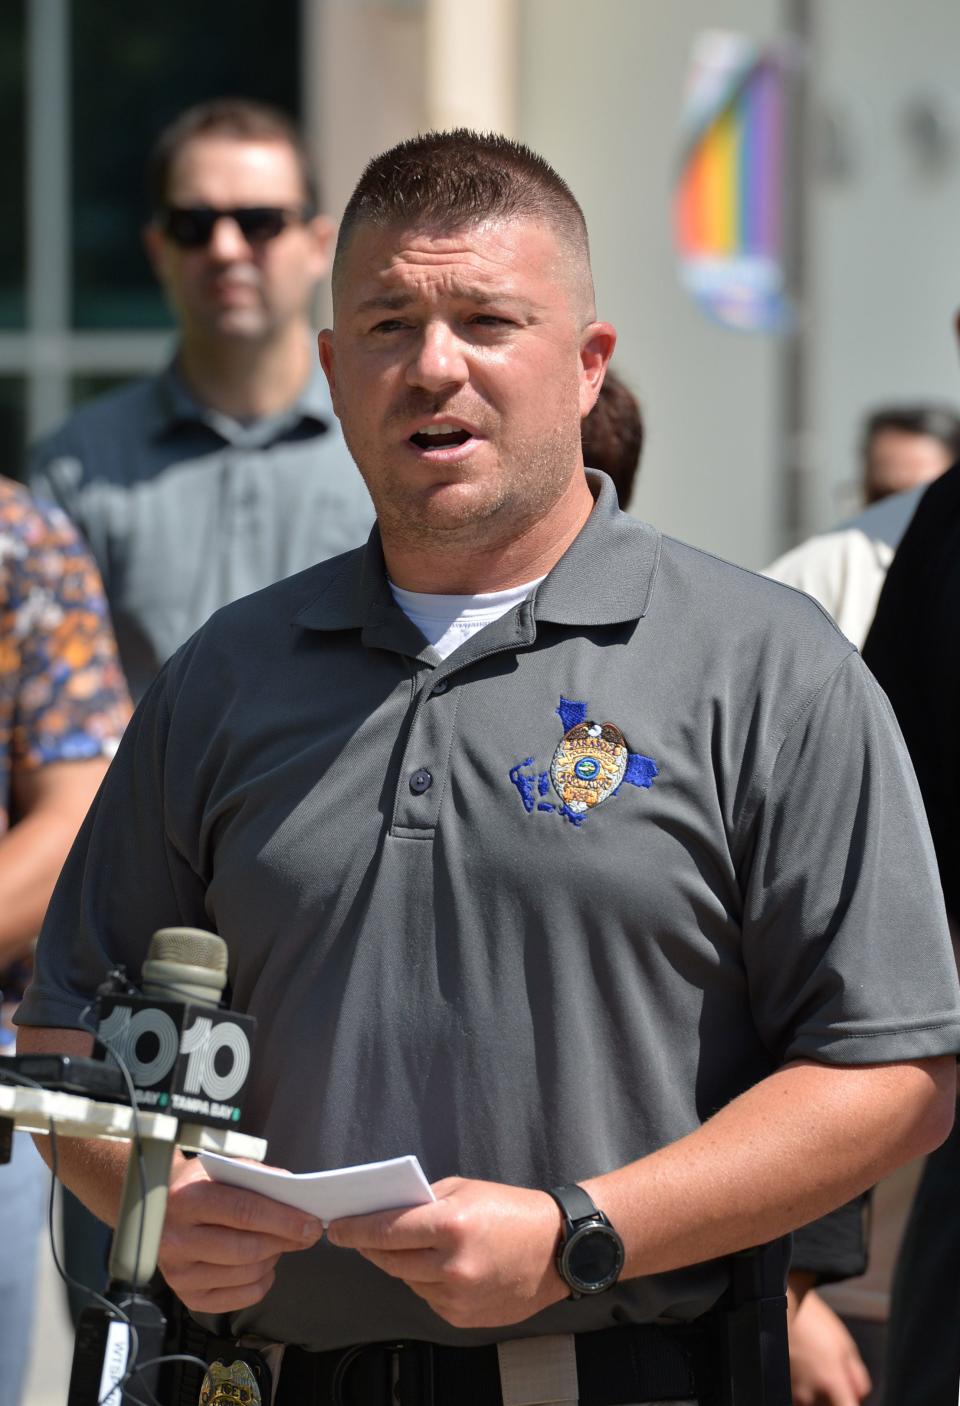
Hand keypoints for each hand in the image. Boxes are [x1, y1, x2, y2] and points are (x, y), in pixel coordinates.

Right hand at [157, 1156, 323, 1312]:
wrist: (157, 1206)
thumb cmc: (202, 1184)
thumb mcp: (226, 1168)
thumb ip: (260, 1179)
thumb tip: (297, 1198)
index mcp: (188, 1198)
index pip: (245, 1212)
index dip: (283, 1220)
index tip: (312, 1223)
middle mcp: (177, 1239)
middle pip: (247, 1248)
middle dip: (285, 1241)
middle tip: (307, 1234)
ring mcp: (179, 1273)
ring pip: (245, 1274)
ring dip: (274, 1259)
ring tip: (281, 1243)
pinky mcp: (187, 1296)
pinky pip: (238, 1299)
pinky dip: (261, 1282)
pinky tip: (264, 1265)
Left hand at [327, 1176, 565, 1327]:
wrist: (557, 1249)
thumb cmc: (511, 1210)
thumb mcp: (465, 1190)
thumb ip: (425, 1202)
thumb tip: (387, 1212)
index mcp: (451, 1225)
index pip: (386, 1230)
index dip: (356, 1230)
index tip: (337, 1228)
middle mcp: (452, 1265)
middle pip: (390, 1261)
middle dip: (371, 1248)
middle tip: (359, 1237)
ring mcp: (458, 1296)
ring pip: (407, 1281)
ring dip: (401, 1265)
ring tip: (410, 1248)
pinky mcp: (464, 1318)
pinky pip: (428, 1298)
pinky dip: (426, 1283)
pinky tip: (440, 1267)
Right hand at [789, 1289, 871, 1405]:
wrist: (781, 1309)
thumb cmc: (812, 1322)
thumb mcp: (846, 1344)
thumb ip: (858, 1376)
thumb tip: (859, 1395)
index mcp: (831, 1382)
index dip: (851, 1402)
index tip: (850, 1396)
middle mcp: (810, 1393)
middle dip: (834, 1395)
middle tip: (831, 1371)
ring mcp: (793, 1391)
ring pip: (813, 1403)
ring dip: (817, 1392)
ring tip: (813, 1365)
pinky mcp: (781, 1385)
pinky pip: (797, 1395)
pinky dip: (802, 1386)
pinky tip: (801, 1365)